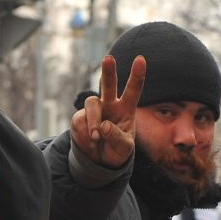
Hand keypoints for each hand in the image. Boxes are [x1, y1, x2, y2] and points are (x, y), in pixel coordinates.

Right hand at [70, 55, 146, 169]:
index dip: (137, 75)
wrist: (98, 160)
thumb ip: (117, 137)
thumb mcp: (124, 148)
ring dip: (94, 121)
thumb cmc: (117, 150)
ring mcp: (94, 110)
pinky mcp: (80, 118)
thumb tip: (103, 126)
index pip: (133, 90)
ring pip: (92, 102)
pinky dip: (85, 134)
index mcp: (126, 109)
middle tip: (108, 59)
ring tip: (96, 137)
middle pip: (108, 84)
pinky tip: (90, 142)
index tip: (140, 59)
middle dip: (108, 71)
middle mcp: (110, 105)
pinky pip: (80, 120)